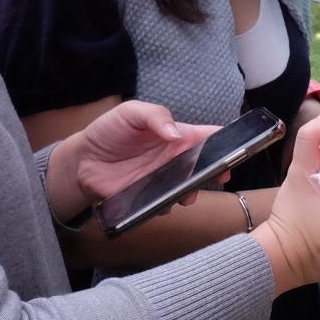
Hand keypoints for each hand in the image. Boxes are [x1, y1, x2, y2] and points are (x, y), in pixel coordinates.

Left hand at [57, 101, 220, 211]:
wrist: (82, 161)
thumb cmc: (108, 131)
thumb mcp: (130, 112)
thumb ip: (155, 117)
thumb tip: (177, 135)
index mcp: (176, 135)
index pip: (207, 136)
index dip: (225, 141)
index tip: (237, 149)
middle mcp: (174, 159)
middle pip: (205, 167)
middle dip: (217, 172)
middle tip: (220, 176)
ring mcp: (164, 180)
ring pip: (189, 190)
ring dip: (192, 193)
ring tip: (185, 194)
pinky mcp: (150, 199)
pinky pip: (166, 206)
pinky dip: (168, 207)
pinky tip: (160, 203)